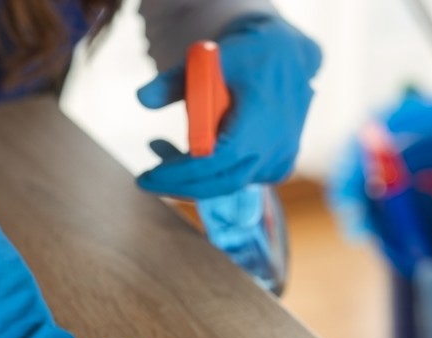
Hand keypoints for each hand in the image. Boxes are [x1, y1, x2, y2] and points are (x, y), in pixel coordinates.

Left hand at [137, 15, 321, 198]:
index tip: (150, 176)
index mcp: (261, 118)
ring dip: (192, 176)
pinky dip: (213, 174)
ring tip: (159, 146)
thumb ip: (173, 81)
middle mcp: (276, 146)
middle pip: (223, 183)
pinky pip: (240, 179)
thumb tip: (142, 99)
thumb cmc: (247, 58)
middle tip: (147, 180)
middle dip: (181, 186)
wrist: (289, 57)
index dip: (182, 173)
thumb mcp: (207, 60)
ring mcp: (280, 160)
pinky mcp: (278, 166)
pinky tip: (190, 152)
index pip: (218, 160)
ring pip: (229, 184)